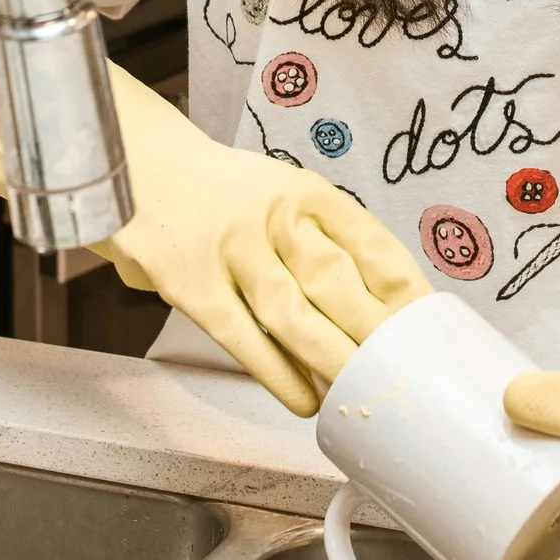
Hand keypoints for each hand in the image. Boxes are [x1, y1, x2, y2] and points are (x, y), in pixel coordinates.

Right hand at [0, 66, 432, 413]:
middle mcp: (271, 214)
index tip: (426, 322)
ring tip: (360, 396)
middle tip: (403, 373)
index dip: (400, 285)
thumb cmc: (217, 190)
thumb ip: (318, 238)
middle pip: (334, 281)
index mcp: (302, 190)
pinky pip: (242, 335)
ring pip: (292, 312)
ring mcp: (230, 248)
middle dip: (373, 332)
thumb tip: (378, 302)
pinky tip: (304, 399)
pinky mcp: (191, 282)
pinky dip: (277, 372)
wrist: (134, 161)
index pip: (366, 238)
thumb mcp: (276, 191)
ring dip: (331, 358)